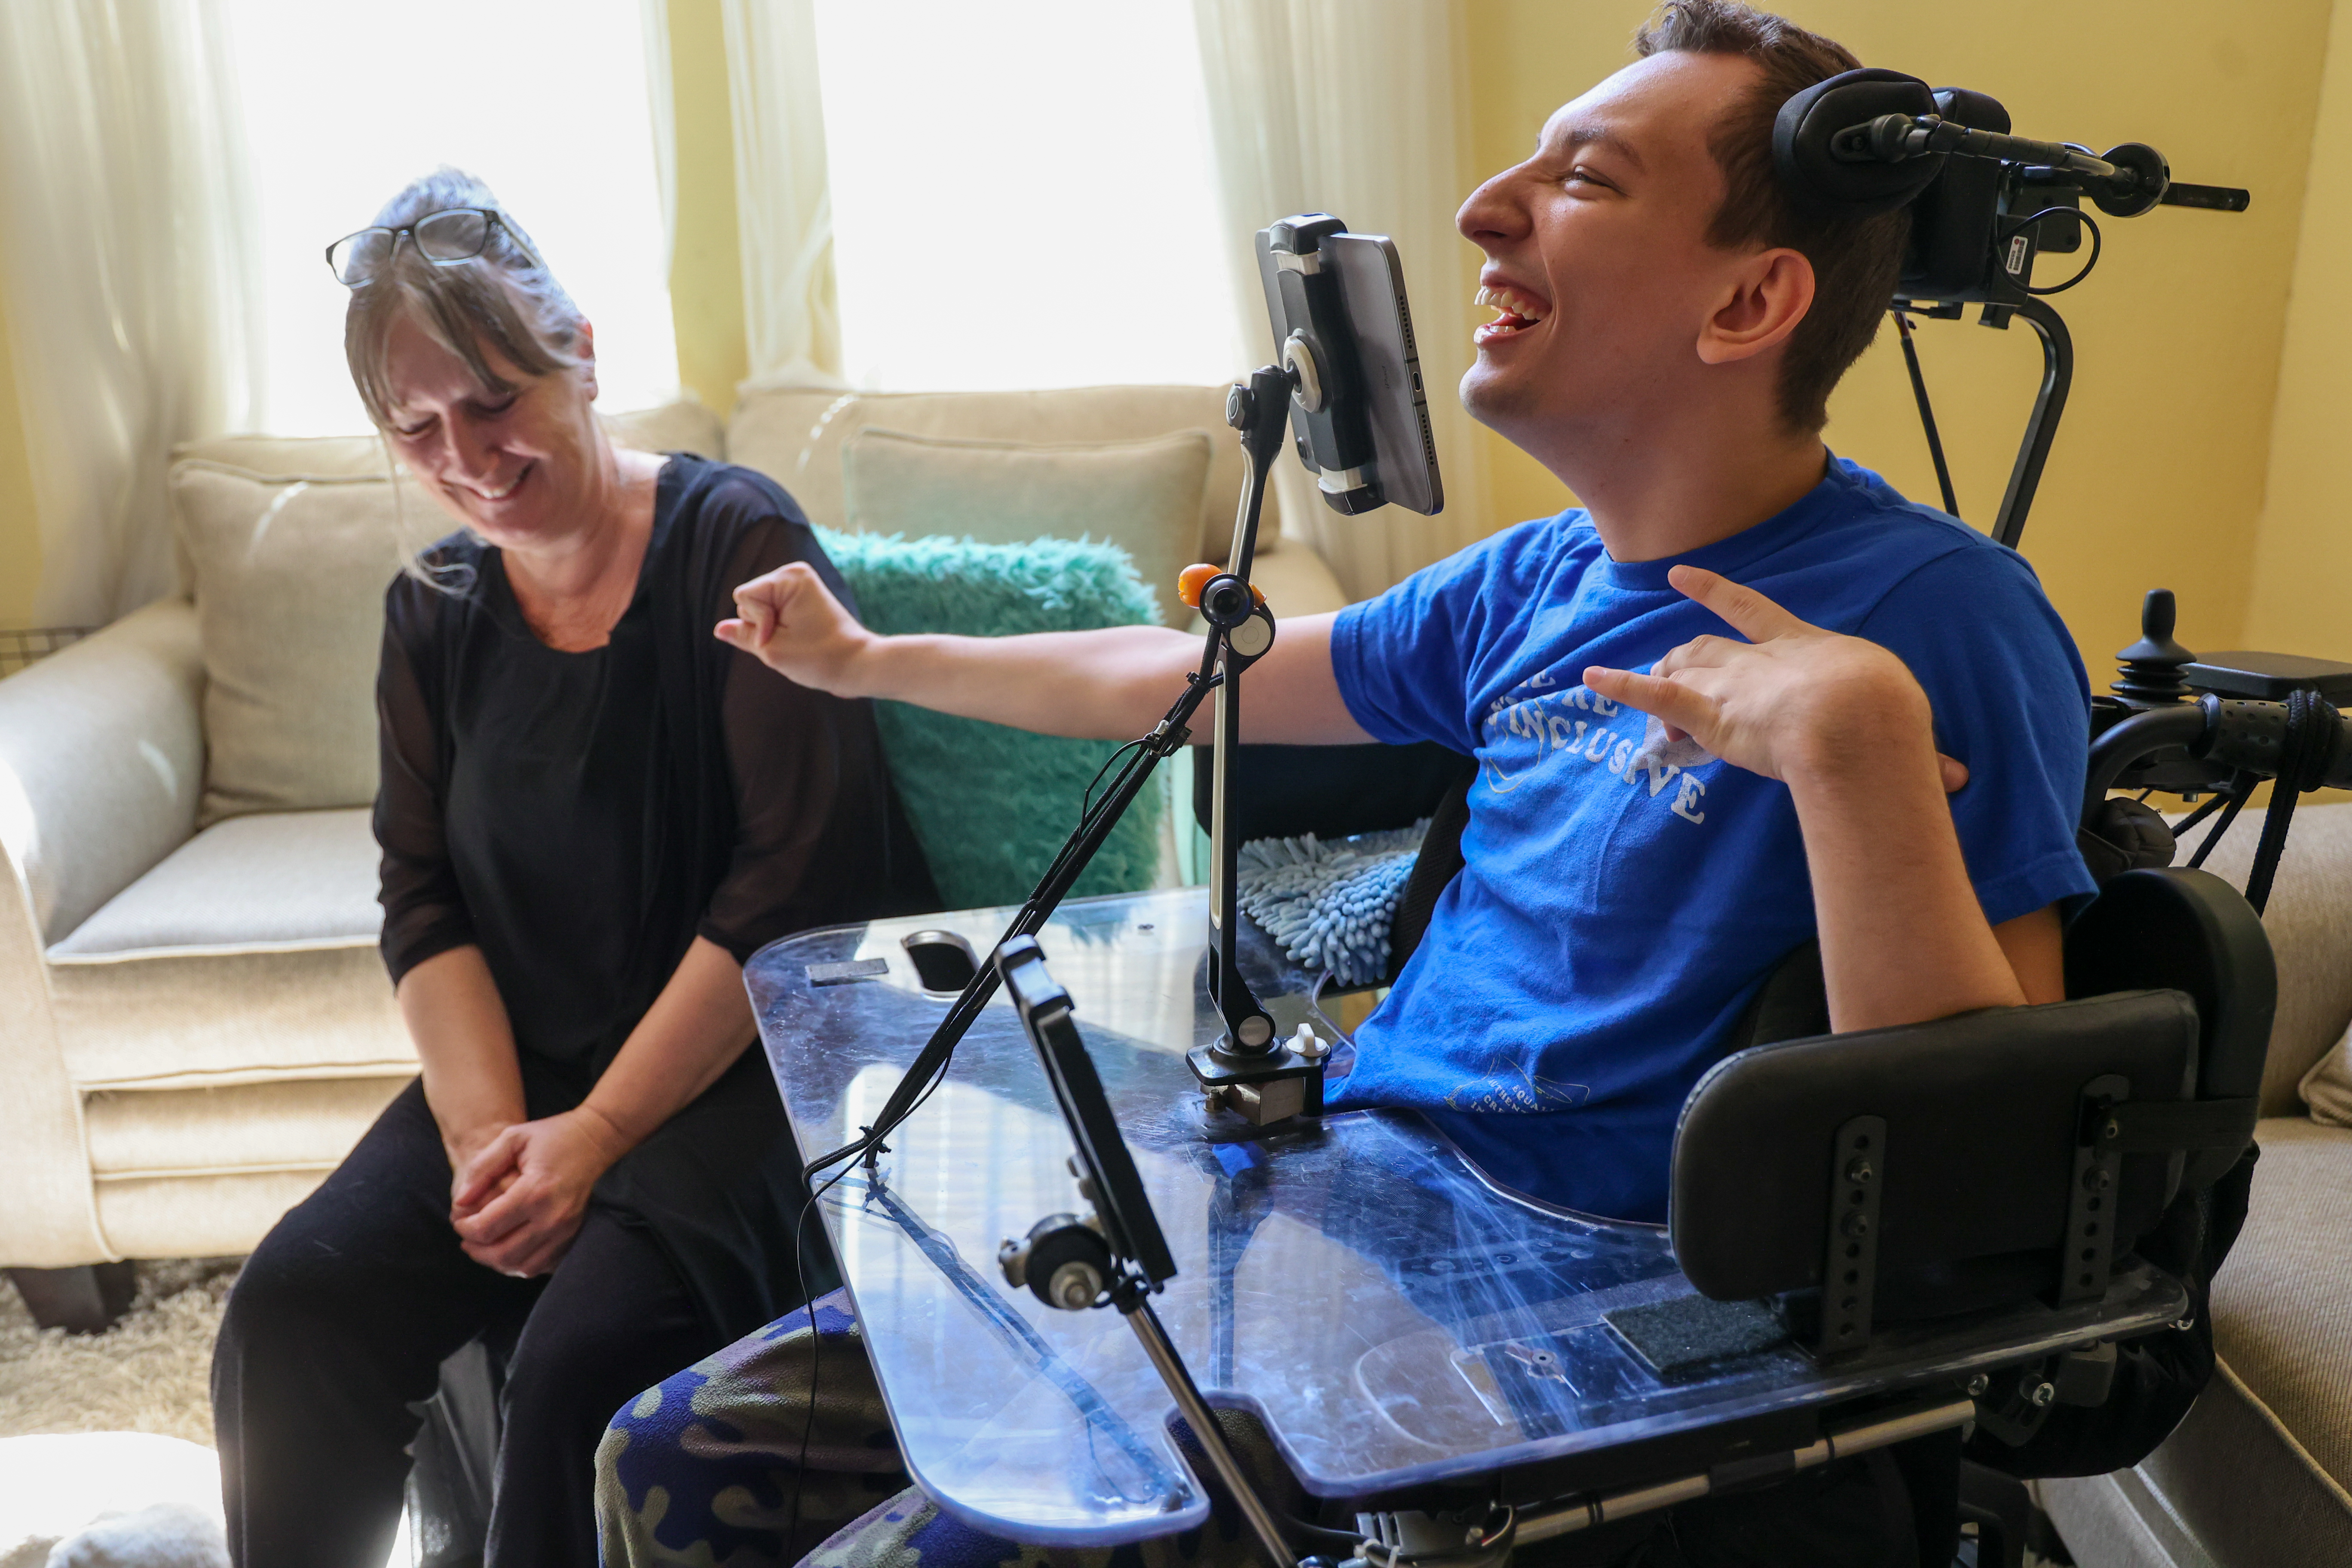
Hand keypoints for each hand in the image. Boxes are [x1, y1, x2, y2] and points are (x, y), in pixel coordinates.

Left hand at [448, 1107, 629, 1276]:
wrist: (596, 1139)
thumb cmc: (551, 1135)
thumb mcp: (512, 1138)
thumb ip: (482, 1168)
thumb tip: (460, 1201)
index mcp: (534, 1191)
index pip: (487, 1227)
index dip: (464, 1228)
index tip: (459, 1219)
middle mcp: (552, 1216)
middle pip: (502, 1254)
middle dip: (476, 1250)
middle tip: (466, 1239)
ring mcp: (566, 1229)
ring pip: (522, 1265)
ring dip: (496, 1262)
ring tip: (484, 1247)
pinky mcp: (573, 1234)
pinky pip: (542, 1265)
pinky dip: (521, 1264)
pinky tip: (510, 1250)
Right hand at [714, 561, 872, 694]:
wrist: (857, 664)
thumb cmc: (820, 658)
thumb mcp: (773, 650)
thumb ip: (743, 636)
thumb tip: (719, 628)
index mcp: (790, 577)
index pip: (743, 597)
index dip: (755, 622)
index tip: (779, 638)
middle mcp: (794, 574)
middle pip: (749, 601)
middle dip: (763, 625)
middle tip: (793, 640)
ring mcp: (798, 586)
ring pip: (759, 609)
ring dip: (770, 629)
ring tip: (798, 640)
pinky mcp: (801, 599)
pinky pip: (772, 613)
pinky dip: (778, 628)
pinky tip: (797, 637)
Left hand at [1584, 565, 1966, 790]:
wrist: (1856, 720)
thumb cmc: (1885, 717)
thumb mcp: (1901, 725)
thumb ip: (1914, 752)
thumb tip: (1956, 778)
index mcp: (1804, 647)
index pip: (1753, 612)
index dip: (1716, 593)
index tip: (1685, 578)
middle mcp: (1760, 658)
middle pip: (1709, 646)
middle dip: (1688, 653)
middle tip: (1673, 662)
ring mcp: (1731, 681)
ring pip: (1682, 666)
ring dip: (1662, 673)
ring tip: (1645, 682)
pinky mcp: (1706, 711)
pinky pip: (1653, 693)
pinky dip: (1620, 685)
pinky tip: (1591, 678)